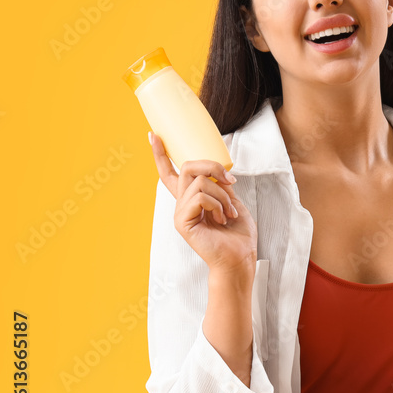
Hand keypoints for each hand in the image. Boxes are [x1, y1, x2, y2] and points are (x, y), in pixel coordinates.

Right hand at [149, 130, 256, 273]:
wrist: (239, 257)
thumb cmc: (238, 234)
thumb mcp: (232, 200)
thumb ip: (219, 184)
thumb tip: (216, 172)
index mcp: (193, 198)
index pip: (172, 173)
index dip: (161, 154)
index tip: (153, 135)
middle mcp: (182, 203)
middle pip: (189, 167)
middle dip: (214, 167)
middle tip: (231, 182)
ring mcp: (180, 212)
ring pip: (200, 182)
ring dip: (223, 195)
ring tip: (229, 213)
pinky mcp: (182, 221)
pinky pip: (200, 197)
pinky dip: (218, 204)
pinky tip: (222, 219)